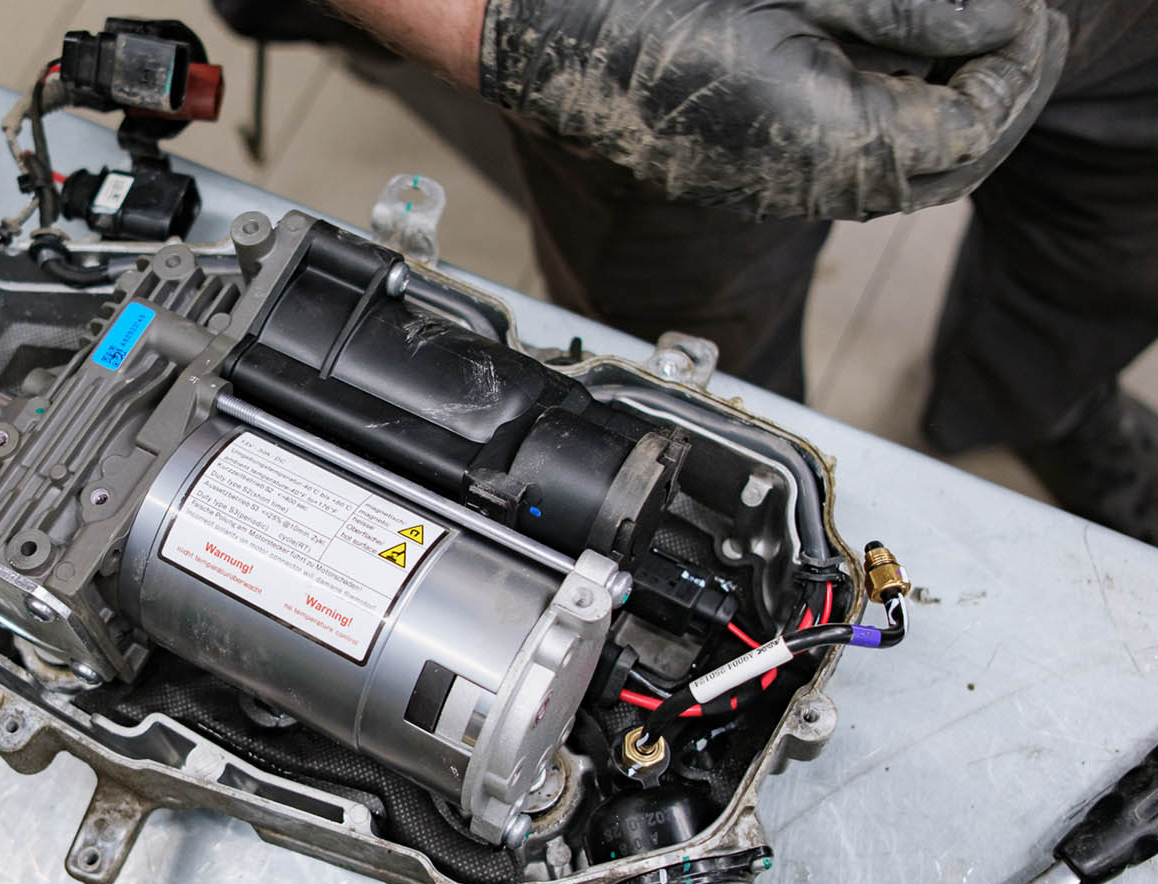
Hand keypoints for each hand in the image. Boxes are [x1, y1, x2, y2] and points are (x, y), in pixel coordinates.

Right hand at [480, 0, 1069, 218]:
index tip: (1029, 18)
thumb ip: (914, 8)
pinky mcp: (747, 170)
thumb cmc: (643, 3)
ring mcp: (772, 184)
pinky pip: (845, 160)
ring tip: (954, 38)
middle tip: (1012, 30)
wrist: (536, 30)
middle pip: (945, 166)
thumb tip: (999, 21)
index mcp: (830, 142)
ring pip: (897, 167)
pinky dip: (886, 115)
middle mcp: (805, 183)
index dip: (1017, 72)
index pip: (972, 129)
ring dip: (941, 107)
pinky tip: (881, 61)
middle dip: (992, 99)